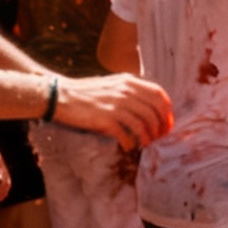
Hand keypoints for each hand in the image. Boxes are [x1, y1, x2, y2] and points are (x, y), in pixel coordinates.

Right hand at [55, 73, 172, 148]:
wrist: (60, 96)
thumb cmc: (87, 93)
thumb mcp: (112, 84)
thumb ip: (130, 91)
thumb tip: (149, 105)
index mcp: (128, 81)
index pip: (158, 94)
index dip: (166, 109)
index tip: (167, 121)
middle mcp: (125, 92)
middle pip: (155, 110)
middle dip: (161, 126)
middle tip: (159, 136)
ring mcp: (116, 106)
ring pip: (144, 124)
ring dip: (148, 137)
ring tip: (145, 143)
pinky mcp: (106, 120)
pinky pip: (127, 134)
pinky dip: (131, 143)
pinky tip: (129, 146)